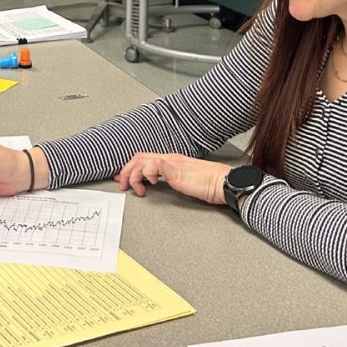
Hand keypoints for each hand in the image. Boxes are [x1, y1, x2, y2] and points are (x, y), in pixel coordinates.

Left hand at [115, 152, 229, 204]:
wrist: (223, 182)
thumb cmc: (209, 184)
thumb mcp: (184, 180)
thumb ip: (170, 179)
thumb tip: (157, 184)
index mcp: (171, 160)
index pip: (144, 158)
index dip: (130, 168)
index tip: (122, 178)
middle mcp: (170, 158)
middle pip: (138, 157)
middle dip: (126, 171)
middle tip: (123, 185)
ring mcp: (172, 162)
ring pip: (142, 160)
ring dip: (133, 175)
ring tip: (137, 189)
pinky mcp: (176, 169)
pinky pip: (154, 164)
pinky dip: (147, 173)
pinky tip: (150, 183)